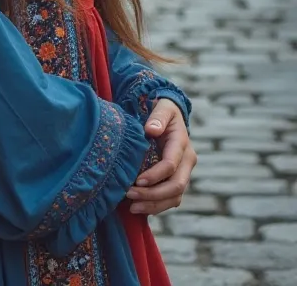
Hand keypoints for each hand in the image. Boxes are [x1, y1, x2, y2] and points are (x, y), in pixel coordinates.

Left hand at [126, 98, 196, 215]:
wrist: (170, 118)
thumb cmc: (163, 111)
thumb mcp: (162, 108)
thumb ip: (158, 117)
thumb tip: (151, 130)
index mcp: (182, 144)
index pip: (171, 165)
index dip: (155, 175)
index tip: (137, 180)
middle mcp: (187, 162)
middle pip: (175, 186)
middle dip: (153, 195)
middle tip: (129, 195)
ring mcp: (184, 173)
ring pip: (175, 197)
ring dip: (154, 205)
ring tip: (132, 207)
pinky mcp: (177, 181)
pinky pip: (171, 199)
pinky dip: (156, 206)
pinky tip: (140, 208)